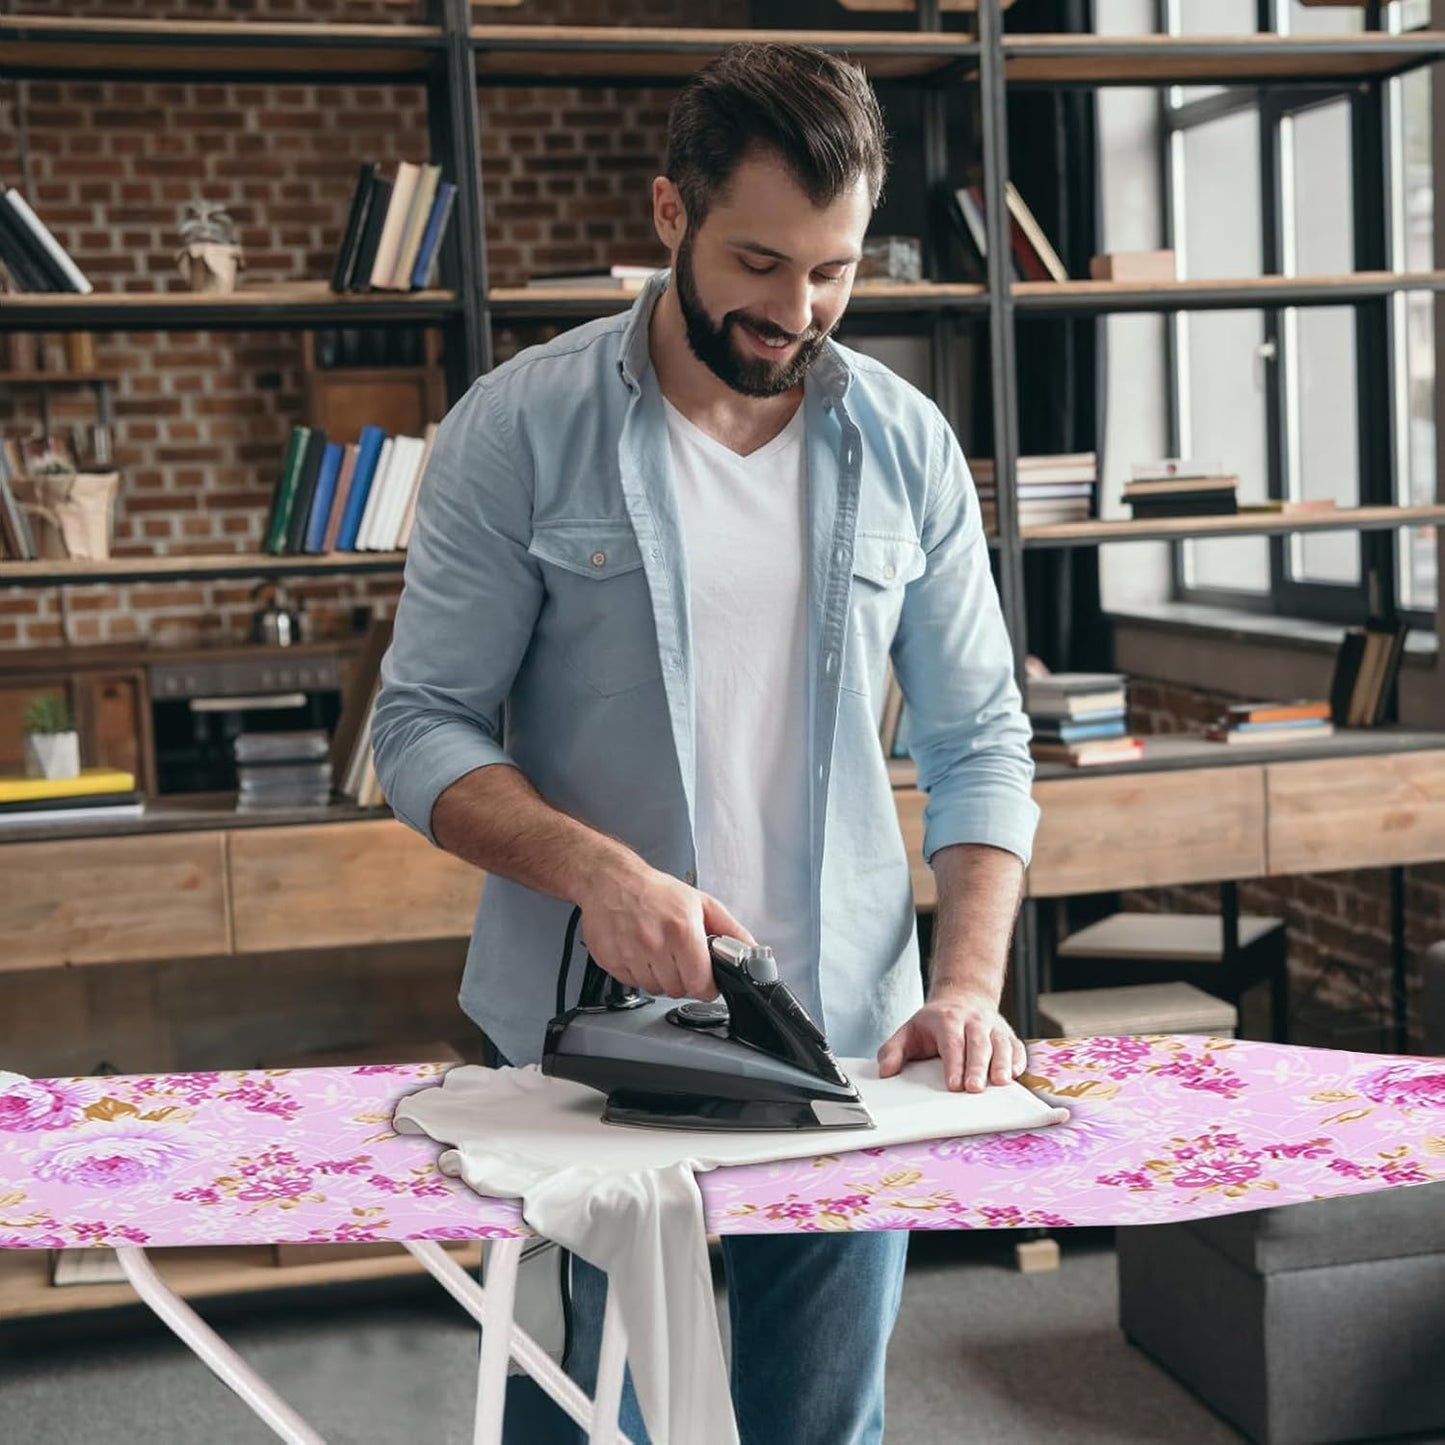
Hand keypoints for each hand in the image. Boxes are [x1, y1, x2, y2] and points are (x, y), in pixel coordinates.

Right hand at [577, 861, 753, 1000]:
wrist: (609, 880)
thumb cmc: (654, 890)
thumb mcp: (700, 903)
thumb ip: (729, 930)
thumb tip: (750, 950)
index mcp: (683, 931)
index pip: (701, 984)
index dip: (707, 986)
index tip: (705, 979)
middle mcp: (656, 944)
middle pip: (678, 989)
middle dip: (683, 978)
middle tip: (678, 957)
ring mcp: (631, 955)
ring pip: (655, 989)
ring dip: (660, 976)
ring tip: (657, 951)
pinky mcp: (612, 961)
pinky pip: (633, 983)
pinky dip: (638, 973)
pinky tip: (639, 951)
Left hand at [876, 990, 1025, 1092]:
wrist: (963, 997)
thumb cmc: (935, 1022)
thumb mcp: (909, 1030)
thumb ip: (893, 1050)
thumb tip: (886, 1071)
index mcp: (948, 1020)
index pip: (952, 1043)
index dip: (954, 1064)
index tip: (954, 1085)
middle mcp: (974, 1021)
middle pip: (978, 1044)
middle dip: (977, 1067)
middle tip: (974, 1089)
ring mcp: (993, 1027)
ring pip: (1001, 1044)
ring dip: (1002, 1063)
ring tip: (1002, 1082)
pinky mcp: (1008, 1035)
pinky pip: (1017, 1046)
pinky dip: (1019, 1060)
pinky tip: (1016, 1074)